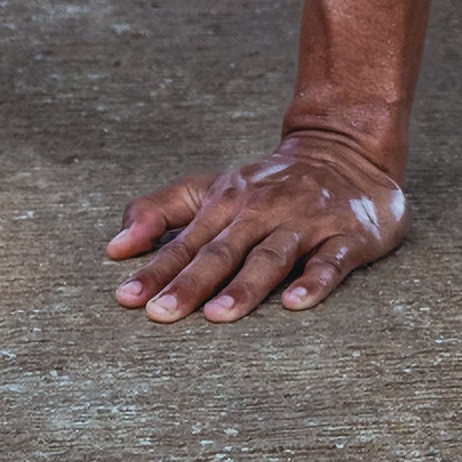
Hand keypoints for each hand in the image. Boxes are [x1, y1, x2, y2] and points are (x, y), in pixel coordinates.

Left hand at [106, 131, 406, 320]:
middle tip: (161, 314)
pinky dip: (314, 281)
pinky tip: (295, 302)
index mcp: (229, 202)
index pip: (186, 242)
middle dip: (192, 283)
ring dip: (245, 285)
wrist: (348, 147)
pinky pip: (331, 261)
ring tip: (218, 314)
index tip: (126, 297)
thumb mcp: (213, 187)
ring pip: (272, 256)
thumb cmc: (270, 182)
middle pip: (224, 251)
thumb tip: (113, 247)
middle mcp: (264, 211)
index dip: (156, 269)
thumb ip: (161, 210)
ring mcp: (307, 223)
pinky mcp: (347, 236)